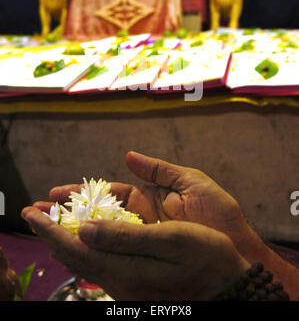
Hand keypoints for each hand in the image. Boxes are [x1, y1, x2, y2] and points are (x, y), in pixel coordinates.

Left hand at [21, 207, 248, 300]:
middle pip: (74, 255)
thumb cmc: (206, 257)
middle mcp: (120, 281)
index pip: (75, 247)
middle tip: (31, 213)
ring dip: (64, 239)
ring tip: (49, 222)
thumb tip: (84, 229)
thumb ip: (125, 236)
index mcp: (125, 269)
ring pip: (84, 262)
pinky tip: (82, 238)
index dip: (49, 228)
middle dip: (50, 232)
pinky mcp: (134, 284)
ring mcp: (126, 285)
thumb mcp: (170, 239)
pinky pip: (98, 265)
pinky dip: (82, 247)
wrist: (229, 289)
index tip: (30, 211)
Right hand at [34, 152, 254, 257]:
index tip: (58, 193)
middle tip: (40, 211)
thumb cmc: (218, 212)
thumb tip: (127, 156)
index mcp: (148, 197)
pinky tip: (76, 252)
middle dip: (71, 212)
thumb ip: (159, 170)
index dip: (83, 192)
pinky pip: (119, 253)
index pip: (108, 193)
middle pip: (99, 213)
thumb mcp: (190, 182)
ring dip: (77, 232)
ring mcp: (143, 237)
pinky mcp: (149, 254)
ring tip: (48, 231)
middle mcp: (141, 218)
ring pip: (103, 234)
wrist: (236, 246)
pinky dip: (98, 252)